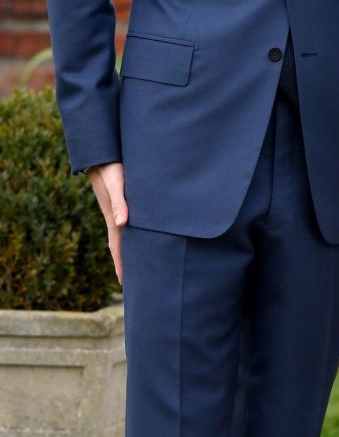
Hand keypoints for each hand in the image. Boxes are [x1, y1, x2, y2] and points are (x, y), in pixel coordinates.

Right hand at [88, 162, 127, 284]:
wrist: (101, 153)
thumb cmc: (109, 168)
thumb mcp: (115, 184)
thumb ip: (119, 202)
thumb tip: (122, 223)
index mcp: (114, 217)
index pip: (118, 247)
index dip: (121, 265)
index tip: (124, 283)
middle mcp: (116, 216)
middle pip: (121, 244)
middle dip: (126, 262)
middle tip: (133, 280)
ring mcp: (118, 209)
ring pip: (125, 233)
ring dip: (130, 248)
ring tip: (138, 261)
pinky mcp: (122, 199)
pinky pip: (128, 220)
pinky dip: (133, 231)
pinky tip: (139, 232)